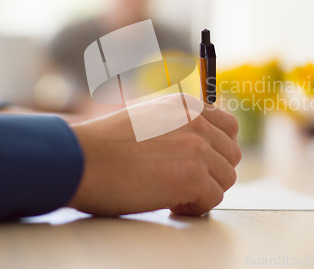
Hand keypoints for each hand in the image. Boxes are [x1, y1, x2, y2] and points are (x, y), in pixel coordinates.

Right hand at [67, 93, 240, 215]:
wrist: (81, 160)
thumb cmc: (106, 147)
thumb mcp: (149, 119)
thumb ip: (178, 127)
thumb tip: (199, 148)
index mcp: (186, 106)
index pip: (228, 126)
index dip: (219, 150)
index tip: (203, 164)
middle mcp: (197, 121)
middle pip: (232, 154)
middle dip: (214, 172)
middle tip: (188, 183)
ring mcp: (197, 147)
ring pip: (226, 178)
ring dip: (205, 191)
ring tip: (176, 194)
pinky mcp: (192, 175)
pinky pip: (213, 199)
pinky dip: (195, 207)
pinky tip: (171, 204)